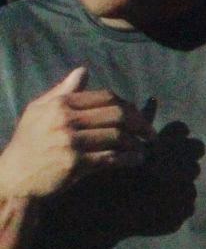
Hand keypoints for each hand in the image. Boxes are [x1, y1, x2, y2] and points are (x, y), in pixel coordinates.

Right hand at [0, 68, 152, 200]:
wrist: (13, 177)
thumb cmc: (28, 143)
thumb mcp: (38, 111)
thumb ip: (63, 91)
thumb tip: (83, 71)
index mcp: (60, 104)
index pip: (106, 97)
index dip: (128, 105)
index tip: (138, 116)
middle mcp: (66, 120)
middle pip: (117, 114)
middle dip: (140, 123)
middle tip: (150, 133)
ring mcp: (71, 142)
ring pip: (117, 136)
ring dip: (135, 143)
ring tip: (143, 148)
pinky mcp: (75, 163)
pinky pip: (111, 157)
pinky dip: (128, 159)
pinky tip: (135, 160)